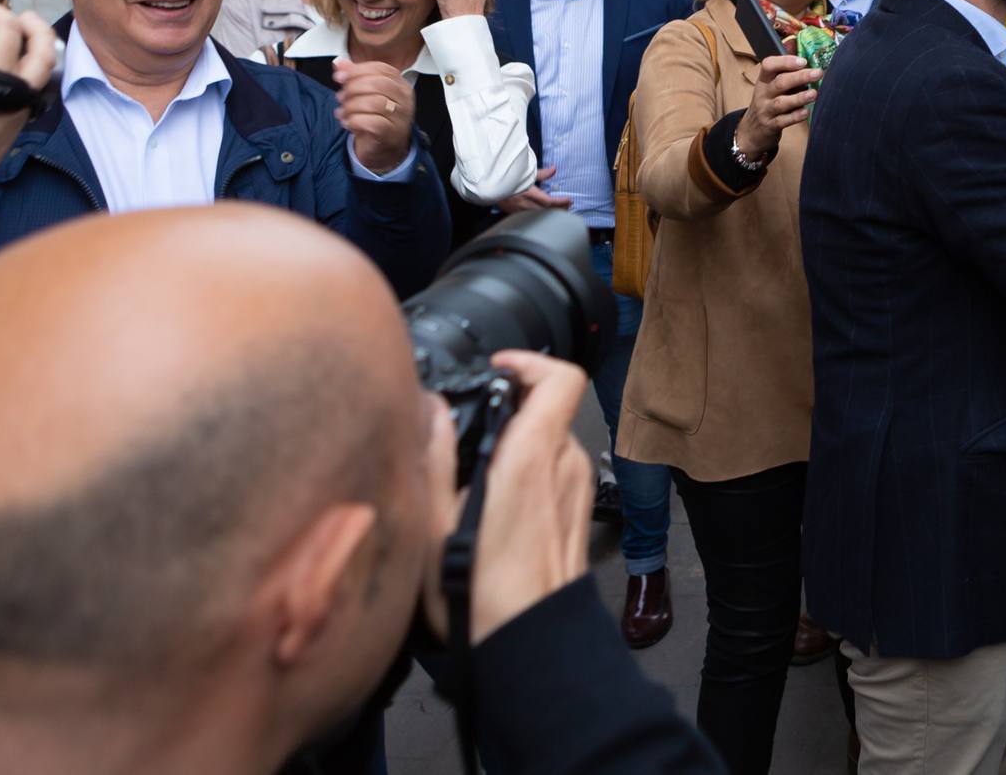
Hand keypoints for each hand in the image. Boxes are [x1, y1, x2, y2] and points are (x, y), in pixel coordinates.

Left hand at [332, 58, 413, 174]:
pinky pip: (370, 123)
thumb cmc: (376, 119)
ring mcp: (400, 117)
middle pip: (378, 84)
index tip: (339, 76)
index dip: (358, 70)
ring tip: (343, 112)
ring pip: (373, 103)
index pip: (382, 69)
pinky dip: (353, 121)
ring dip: (351, 106)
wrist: (385, 150)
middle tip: (341, 97)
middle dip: (353, 88)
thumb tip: (339, 63)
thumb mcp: (366, 94)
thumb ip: (354, 77)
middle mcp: (404, 100)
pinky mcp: (390, 134)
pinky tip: (348, 123)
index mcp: (401, 86)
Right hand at [419, 350, 594, 644]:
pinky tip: (492, 504)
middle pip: (547, 410)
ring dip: (516, 444)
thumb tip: (428, 407)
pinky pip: (554, 474)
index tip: (497, 368)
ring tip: (473, 471)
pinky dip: (527, 472)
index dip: (530, 362)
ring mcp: (577, 491)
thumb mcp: (433, 523)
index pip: (560, 378)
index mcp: (533, 457)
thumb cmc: (480, 595)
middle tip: (467, 425)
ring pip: (550, 443)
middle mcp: (565, 467)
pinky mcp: (576, 515)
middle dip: (508, 409)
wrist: (527, 643)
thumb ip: (434, 457)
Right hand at [495, 164, 572, 212]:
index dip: (561, 202)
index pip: (548, 201)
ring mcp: (517, 210)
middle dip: (559, 209)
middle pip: (546, 211)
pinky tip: (544, 213)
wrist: (487, 184)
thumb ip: (541, 173)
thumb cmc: (506, 176)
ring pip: (538, 216)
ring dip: (550, 213)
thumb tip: (554, 169)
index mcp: (527, 193)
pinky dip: (539, 215)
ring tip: (560, 209)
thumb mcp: (525, 172)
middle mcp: (523, 204)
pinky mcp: (512, 213)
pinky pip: (529, 217)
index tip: (569, 200)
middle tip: (568, 205)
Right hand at [735, 54, 819, 159]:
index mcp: (764, 80)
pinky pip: (783, 121)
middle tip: (817, 73)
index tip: (803, 61)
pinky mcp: (770, 125)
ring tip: (814, 94)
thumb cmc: (768, 102)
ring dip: (798, 98)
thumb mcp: (770, 84)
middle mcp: (763, 93)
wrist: (752, 130)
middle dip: (799, 77)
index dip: (785, 61)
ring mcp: (766, 110)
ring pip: (780, 103)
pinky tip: (806, 112)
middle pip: (779, 83)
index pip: (769, 65)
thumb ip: (784, 68)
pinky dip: (795, 116)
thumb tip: (794, 43)